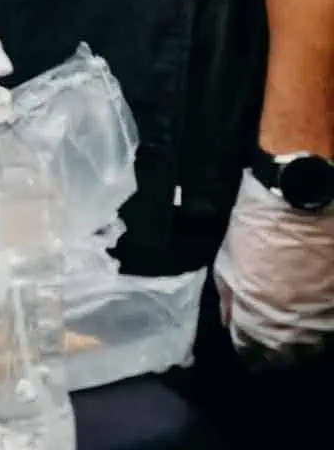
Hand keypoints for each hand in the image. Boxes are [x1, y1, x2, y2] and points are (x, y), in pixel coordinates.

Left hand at [214, 170, 333, 363]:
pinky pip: (329, 328)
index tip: (244, 336)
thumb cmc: (259, 222)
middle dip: (271, 348)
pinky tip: (312, 309)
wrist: (304, 194)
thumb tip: (228, 320)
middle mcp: (296, 325)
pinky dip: (321, 324)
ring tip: (290, 320)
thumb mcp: (230, 255)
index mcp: (260, 314)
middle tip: (267, 333)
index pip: (249, 349)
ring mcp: (325, 318)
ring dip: (299, 339)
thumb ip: (228, 293)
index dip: (244, 343)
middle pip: (283, 356)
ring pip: (311, 346)